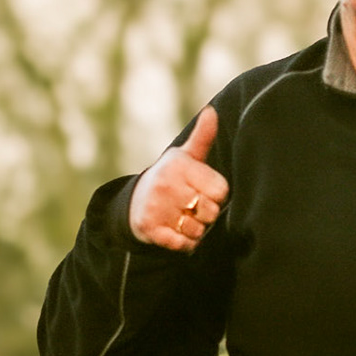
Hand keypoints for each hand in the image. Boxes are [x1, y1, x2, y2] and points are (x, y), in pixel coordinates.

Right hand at [128, 106, 229, 252]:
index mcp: (179, 166)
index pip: (220, 191)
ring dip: (195, 230)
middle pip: (211, 212)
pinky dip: (185, 244)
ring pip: (198, 230)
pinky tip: (176, 233)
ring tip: (182, 218)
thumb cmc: (170, 178)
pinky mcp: (149, 229)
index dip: (216, 196)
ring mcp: (156, 207)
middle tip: (191, 207)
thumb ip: (202, 137)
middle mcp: (166, 184)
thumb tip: (212, 111)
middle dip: (206, 214)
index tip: (202, 191)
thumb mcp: (185, 156)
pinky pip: (184, 245)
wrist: (134, 204)